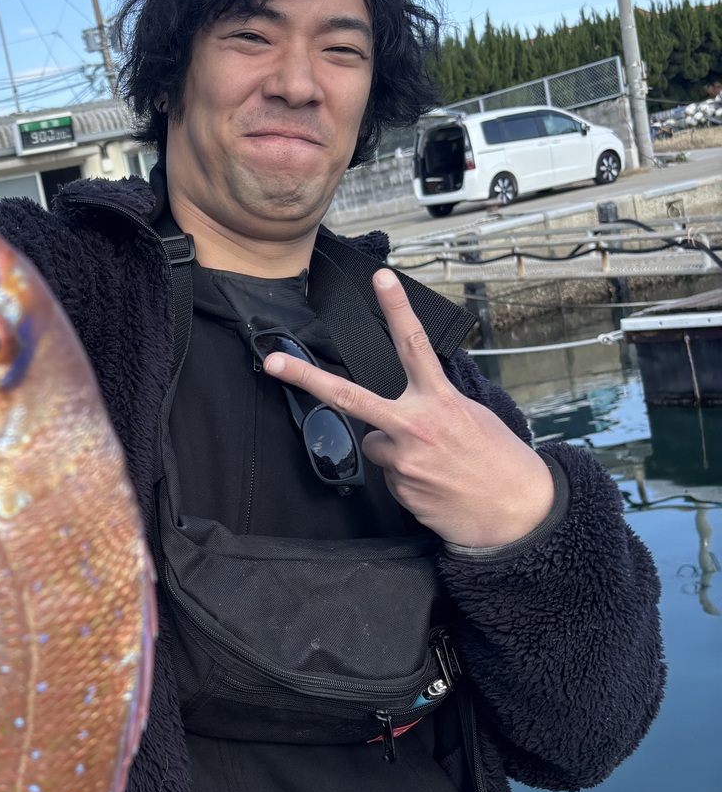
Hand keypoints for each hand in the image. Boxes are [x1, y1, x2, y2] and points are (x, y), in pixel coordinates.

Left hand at [263, 269, 554, 547]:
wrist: (519, 513)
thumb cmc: (499, 461)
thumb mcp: (473, 417)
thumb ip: (435, 403)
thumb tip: (408, 402)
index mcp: (440, 400)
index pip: (414, 346)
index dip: (397, 309)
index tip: (382, 278)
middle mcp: (416, 425)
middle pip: (349, 396)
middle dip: (306, 378)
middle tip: (273, 362)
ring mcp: (403, 459)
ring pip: (375, 444)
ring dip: (395, 451)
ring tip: (434, 464)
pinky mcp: (399, 489)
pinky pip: (390, 475)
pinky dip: (407, 478)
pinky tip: (435, 484)